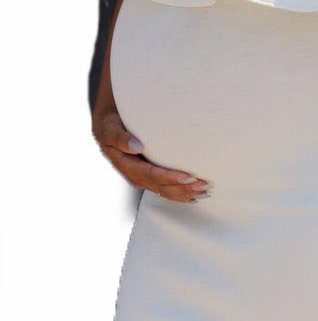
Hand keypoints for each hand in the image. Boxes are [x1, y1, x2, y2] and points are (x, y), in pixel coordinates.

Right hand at [91, 108, 212, 201]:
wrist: (108, 127)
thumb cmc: (110, 124)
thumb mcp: (109, 127)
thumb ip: (119, 137)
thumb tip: (136, 147)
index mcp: (125, 165)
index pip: (150, 175)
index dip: (169, 177)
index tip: (188, 176)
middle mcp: (135, 175)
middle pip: (161, 186)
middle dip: (183, 187)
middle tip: (204, 185)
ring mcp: (143, 178)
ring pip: (165, 191)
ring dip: (185, 192)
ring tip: (205, 191)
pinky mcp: (150, 177)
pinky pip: (166, 189)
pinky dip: (181, 194)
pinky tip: (196, 196)